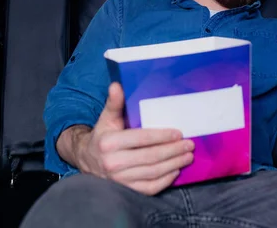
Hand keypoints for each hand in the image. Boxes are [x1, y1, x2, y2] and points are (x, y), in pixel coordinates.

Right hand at [76, 82, 194, 195]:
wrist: (87, 160)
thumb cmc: (102, 136)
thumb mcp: (106, 118)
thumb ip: (114, 103)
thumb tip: (117, 85)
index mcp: (109, 143)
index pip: (141, 139)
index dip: (161, 136)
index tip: (178, 133)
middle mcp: (113, 163)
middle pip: (150, 157)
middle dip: (173, 151)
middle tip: (189, 144)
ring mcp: (119, 180)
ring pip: (152, 173)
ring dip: (173, 164)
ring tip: (187, 156)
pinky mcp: (126, 190)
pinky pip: (149, 188)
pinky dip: (165, 180)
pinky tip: (175, 171)